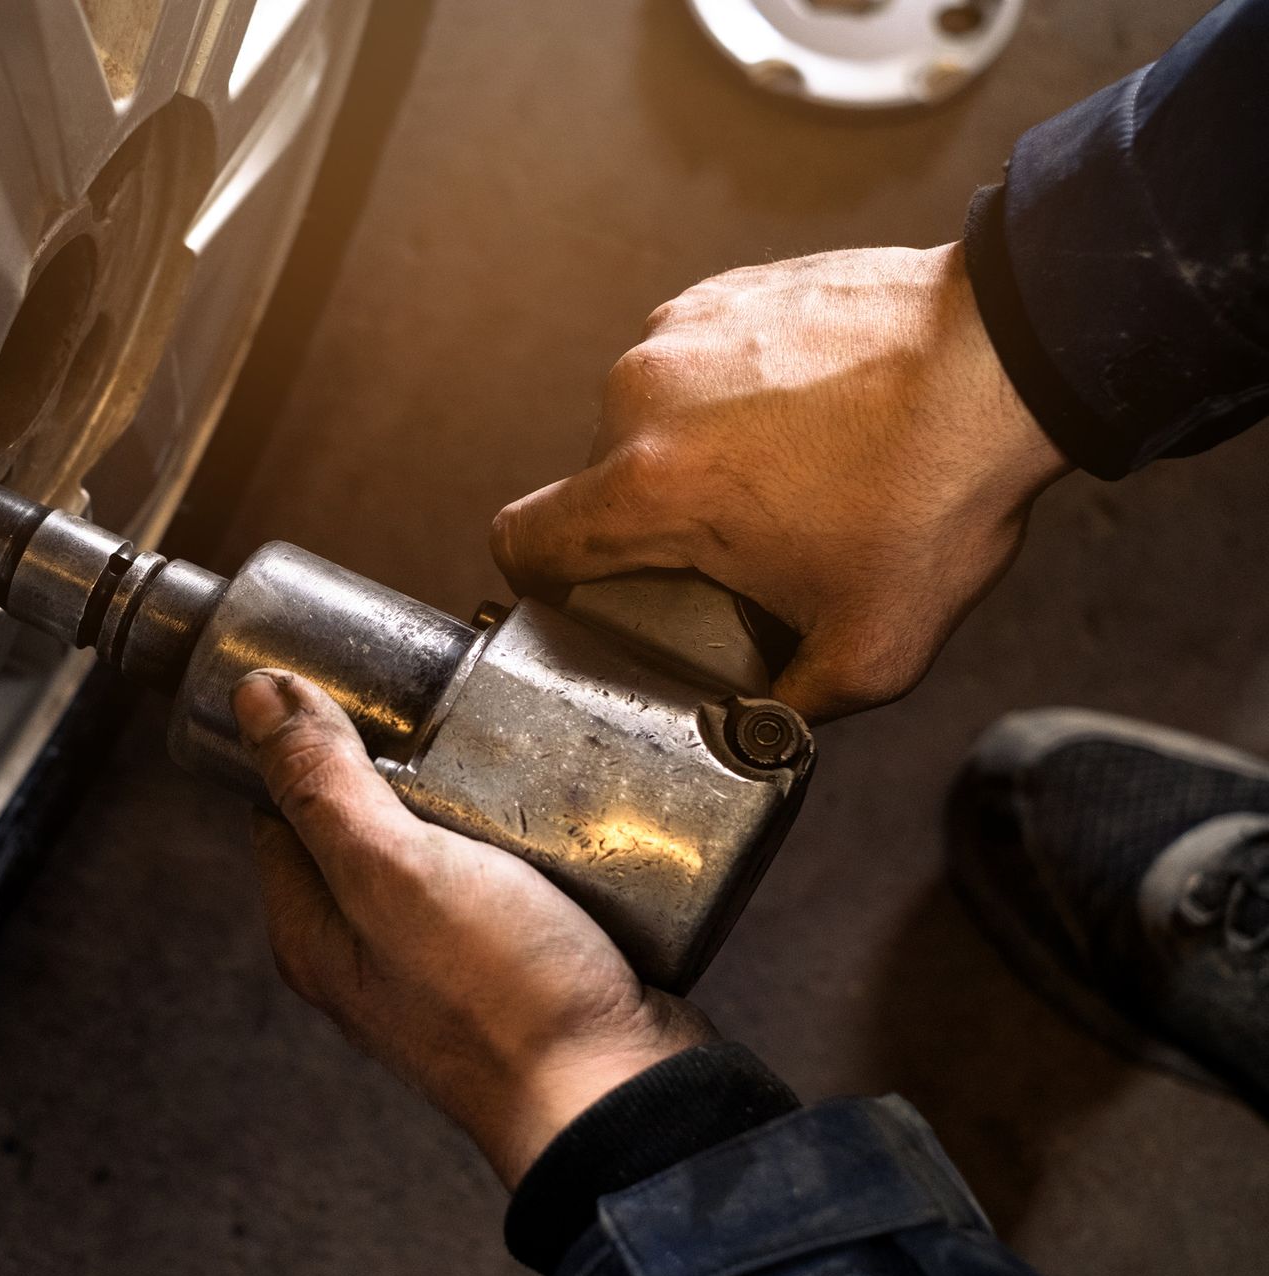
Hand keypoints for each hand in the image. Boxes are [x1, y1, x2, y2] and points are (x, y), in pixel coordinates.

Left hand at [231, 669, 714, 1187]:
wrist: (620, 1097)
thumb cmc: (497, 999)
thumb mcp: (392, 870)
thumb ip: (322, 788)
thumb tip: (254, 699)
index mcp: (317, 934)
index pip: (283, 814)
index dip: (302, 744)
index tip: (341, 682)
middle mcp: (373, 954)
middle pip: (367, 827)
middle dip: (400, 761)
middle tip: (438, 702)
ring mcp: (450, 964)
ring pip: (447, 851)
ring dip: (473, 798)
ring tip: (503, 742)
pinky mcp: (524, 965)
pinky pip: (515, 882)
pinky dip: (531, 839)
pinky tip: (558, 804)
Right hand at [491, 243, 1070, 722]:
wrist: (1010, 358)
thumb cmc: (939, 492)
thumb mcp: (872, 650)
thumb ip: (787, 711)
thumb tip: (753, 730)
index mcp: (648, 488)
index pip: (521, 541)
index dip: (542, 583)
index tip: (589, 596)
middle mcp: (640, 396)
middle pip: (595, 486)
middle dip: (649, 526)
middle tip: (736, 549)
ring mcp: (679, 330)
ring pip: (643, 422)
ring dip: (688, 456)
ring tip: (783, 475)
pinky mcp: (723, 291)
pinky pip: (691, 362)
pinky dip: (728, 396)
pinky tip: (803, 418)